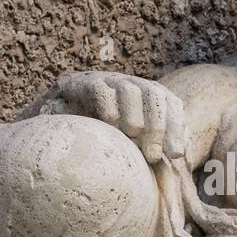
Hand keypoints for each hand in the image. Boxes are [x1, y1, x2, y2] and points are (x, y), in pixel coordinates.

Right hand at [54, 72, 186, 163]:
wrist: (53, 126)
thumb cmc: (99, 139)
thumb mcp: (131, 145)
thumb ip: (154, 149)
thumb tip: (183, 155)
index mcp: (146, 97)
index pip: (171, 103)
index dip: (177, 126)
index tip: (176, 155)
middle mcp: (129, 85)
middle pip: (154, 93)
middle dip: (158, 124)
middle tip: (153, 155)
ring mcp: (105, 81)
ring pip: (129, 88)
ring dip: (134, 115)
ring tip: (131, 136)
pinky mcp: (79, 84)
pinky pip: (99, 88)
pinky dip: (108, 105)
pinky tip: (110, 124)